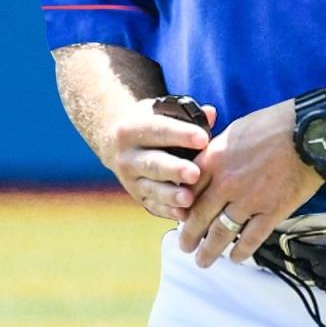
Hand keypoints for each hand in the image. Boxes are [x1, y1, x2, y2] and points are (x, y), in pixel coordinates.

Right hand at [106, 98, 216, 220]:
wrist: (114, 141)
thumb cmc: (147, 123)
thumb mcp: (159, 112)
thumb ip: (186, 115)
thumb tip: (211, 113)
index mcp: (132, 129)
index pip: (159, 130)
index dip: (181, 135)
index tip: (203, 139)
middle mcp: (127, 156)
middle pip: (153, 163)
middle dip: (175, 170)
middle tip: (195, 173)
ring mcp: (129, 179)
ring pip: (151, 188)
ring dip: (170, 195)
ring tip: (189, 199)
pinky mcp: (136, 195)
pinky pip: (152, 205)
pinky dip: (168, 211)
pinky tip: (183, 214)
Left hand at [178, 100, 322, 266]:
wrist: (311, 132)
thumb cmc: (277, 124)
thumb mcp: (237, 129)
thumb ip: (219, 150)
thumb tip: (207, 165)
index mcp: (215, 158)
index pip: (188, 191)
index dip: (182, 208)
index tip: (181, 217)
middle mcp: (227, 182)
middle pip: (199, 217)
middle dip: (189, 236)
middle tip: (186, 247)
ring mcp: (249, 200)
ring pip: (221, 234)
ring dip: (209, 251)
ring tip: (203, 260)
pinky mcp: (271, 212)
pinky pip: (251, 239)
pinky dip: (241, 252)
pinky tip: (236, 257)